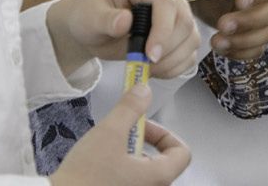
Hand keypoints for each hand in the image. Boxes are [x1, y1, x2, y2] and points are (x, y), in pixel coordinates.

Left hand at [46, 0, 199, 79]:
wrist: (95, 29)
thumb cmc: (90, 17)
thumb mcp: (89, 18)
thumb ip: (105, 19)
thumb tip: (125, 20)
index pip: (166, 2)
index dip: (162, 30)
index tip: (149, 55)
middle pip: (184, 20)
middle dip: (167, 48)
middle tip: (145, 66)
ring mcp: (177, 10)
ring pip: (191, 37)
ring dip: (172, 60)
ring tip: (147, 69)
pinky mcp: (181, 31)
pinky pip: (190, 51)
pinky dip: (177, 66)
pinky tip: (156, 70)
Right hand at [50, 83, 189, 185]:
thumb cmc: (85, 175)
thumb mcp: (109, 132)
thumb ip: (130, 108)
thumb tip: (144, 90)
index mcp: (158, 177)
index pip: (182, 153)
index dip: (167, 134)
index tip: (143, 125)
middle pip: (161, 161)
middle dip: (142, 141)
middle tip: (120, 132)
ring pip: (142, 171)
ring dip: (128, 154)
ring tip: (105, 147)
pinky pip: (126, 180)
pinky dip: (118, 168)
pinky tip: (96, 163)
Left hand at [170, 0, 267, 59]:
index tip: (240, 0)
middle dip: (251, 21)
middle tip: (222, 24)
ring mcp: (255, 10)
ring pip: (267, 32)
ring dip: (245, 41)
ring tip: (217, 41)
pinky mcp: (245, 28)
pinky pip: (254, 47)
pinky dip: (240, 52)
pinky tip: (219, 46)